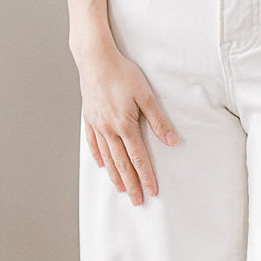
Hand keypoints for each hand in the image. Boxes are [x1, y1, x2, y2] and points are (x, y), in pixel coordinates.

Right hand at [77, 43, 177, 204]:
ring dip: (115, 175)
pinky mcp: (89, 118)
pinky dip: (98, 156)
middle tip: (137, 201)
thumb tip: (172, 141)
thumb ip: (158, 120)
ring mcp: (96, 125)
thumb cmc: (122, 73)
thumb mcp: (146, 94)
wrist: (94, 59)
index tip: (152, 191)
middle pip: (121, 163)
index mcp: (124, 125)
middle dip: (131, 184)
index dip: (146, 176)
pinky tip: (102, 165)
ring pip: (107, 157)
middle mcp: (109, 129)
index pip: (138, 158)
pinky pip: (93, 143)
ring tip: (121, 189)